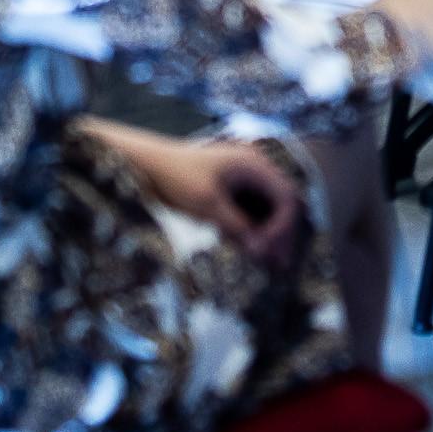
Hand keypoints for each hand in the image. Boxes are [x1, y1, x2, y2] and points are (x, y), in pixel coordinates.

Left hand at [143, 137, 306, 262]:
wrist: (146, 164)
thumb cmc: (175, 177)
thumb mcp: (207, 204)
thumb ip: (237, 227)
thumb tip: (263, 253)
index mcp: (253, 164)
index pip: (286, 197)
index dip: (283, 227)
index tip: (267, 251)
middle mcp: (254, 170)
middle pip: (281, 204)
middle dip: (281, 234)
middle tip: (279, 267)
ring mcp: (243, 180)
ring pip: (268, 211)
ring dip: (269, 236)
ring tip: (270, 266)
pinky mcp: (231, 191)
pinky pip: (251, 212)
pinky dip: (254, 232)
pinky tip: (252, 252)